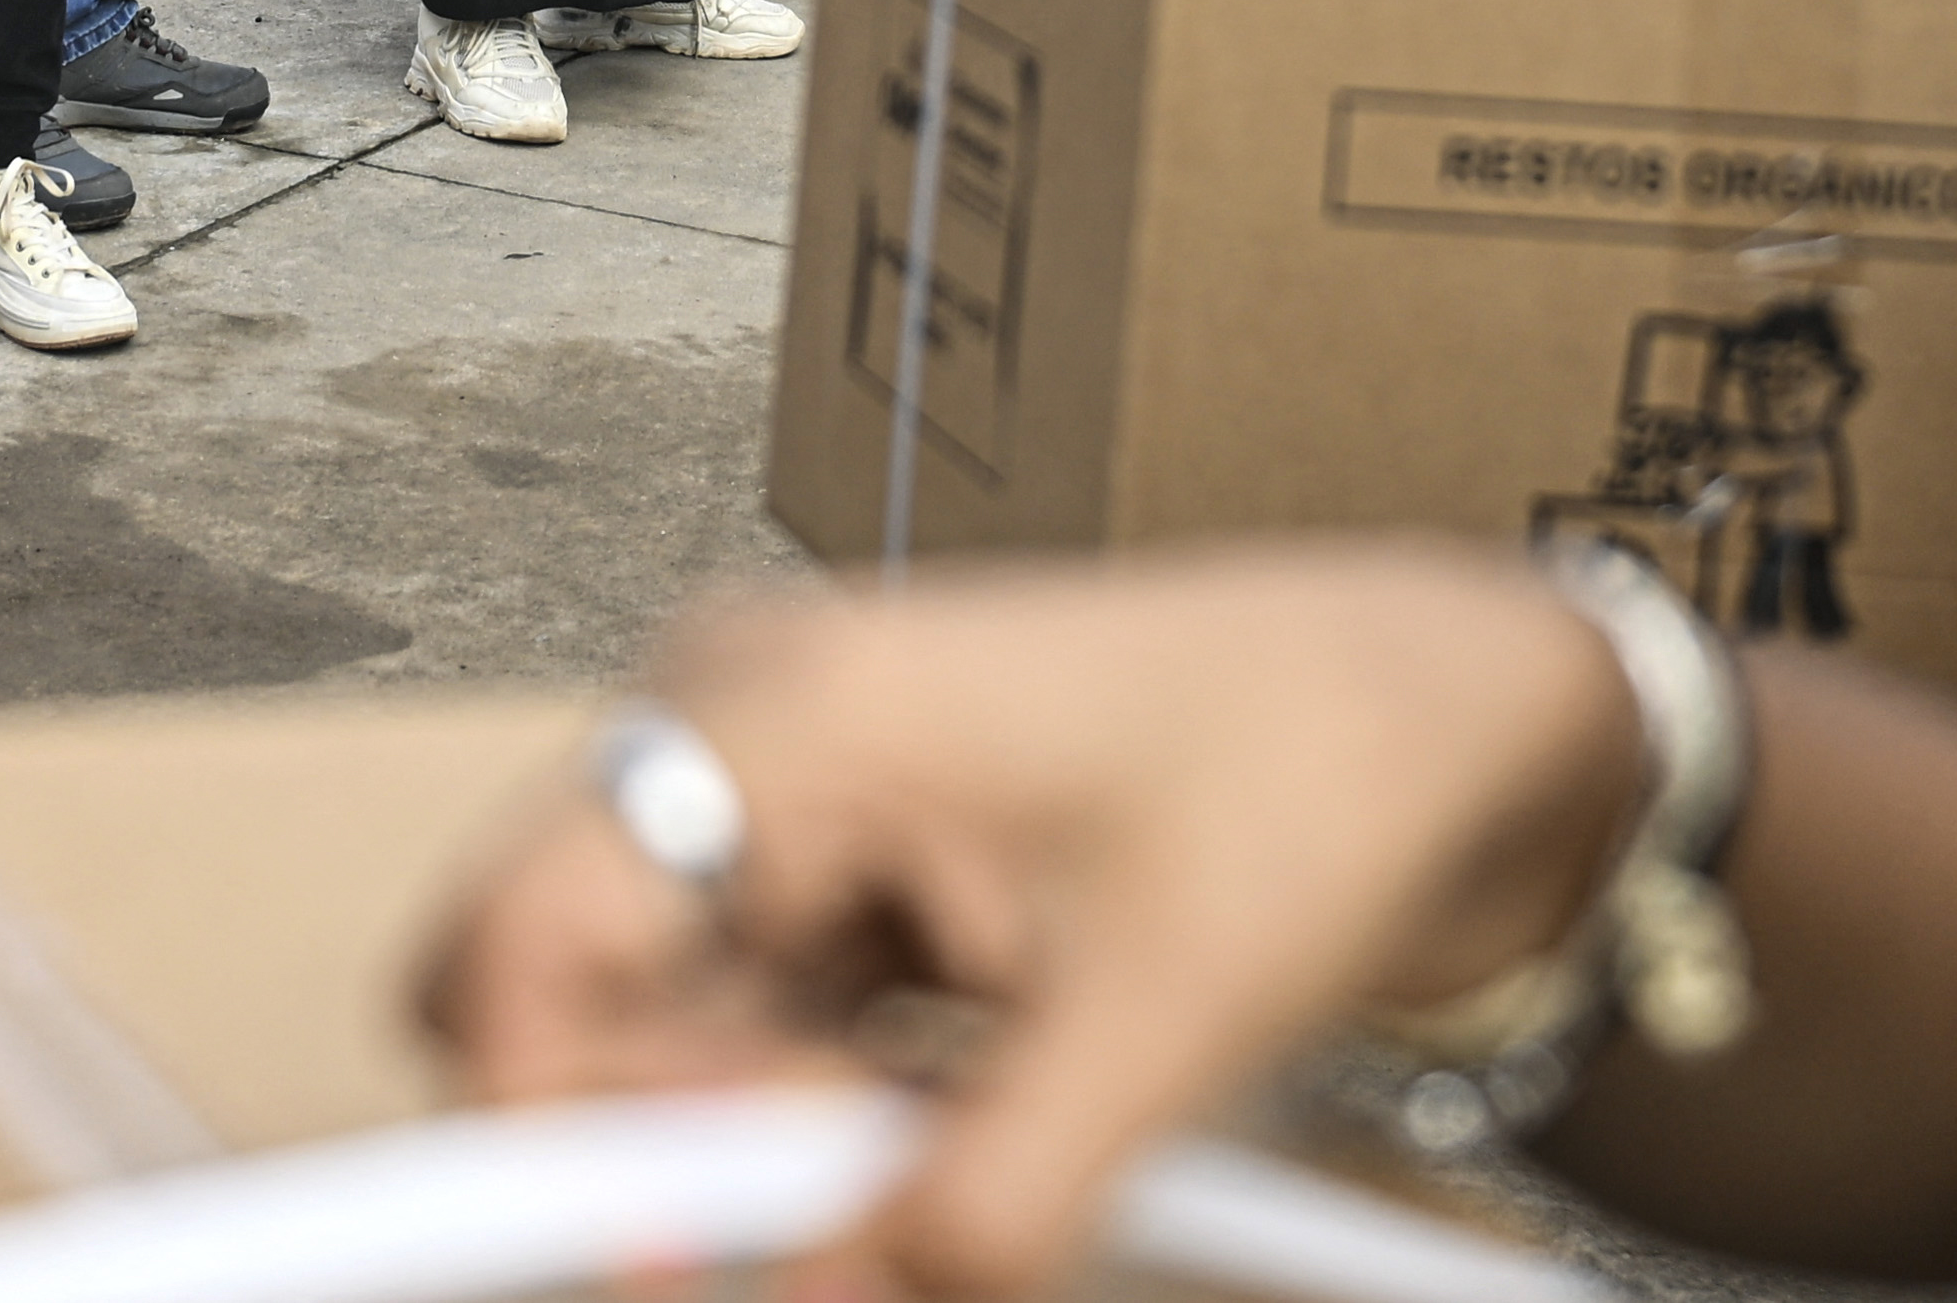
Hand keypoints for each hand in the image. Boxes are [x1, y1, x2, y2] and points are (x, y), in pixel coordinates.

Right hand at [416, 549, 1645, 1302]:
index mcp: (791, 711)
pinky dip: (816, 1107)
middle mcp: (736, 720)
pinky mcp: (819, 849)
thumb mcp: (1161, 1028)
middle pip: (558, 996)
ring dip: (765, 1135)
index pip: (518, 942)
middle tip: (863, 1190)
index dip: (540, 1138)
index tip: (662, 1271)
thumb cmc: (1316, 784)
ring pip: (646, 1029)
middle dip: (670, 1147)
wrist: (1438, 709)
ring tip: (973, 1124)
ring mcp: (768, 779)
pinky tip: (959, 1100)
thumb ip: (980, 1205)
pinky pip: (736, 1023)